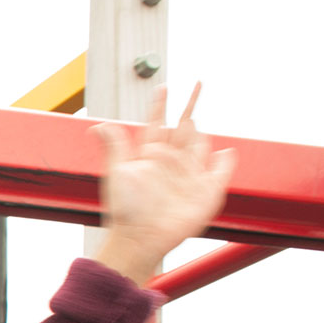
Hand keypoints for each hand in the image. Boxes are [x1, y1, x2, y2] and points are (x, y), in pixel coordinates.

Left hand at [91, 84, 236, 283]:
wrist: (141, 237)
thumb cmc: (126, 209)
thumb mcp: (118, 173)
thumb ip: (114, 146)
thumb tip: (98, 125)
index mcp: (150, 155)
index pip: (157, 123)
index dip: (160, 104)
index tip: (163, 87)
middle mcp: (170, 162)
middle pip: (183, 127)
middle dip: (189, 106)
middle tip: (197, 85)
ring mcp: (188, 176)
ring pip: (199, 145)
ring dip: (200, 131)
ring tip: (196, 117)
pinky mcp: (205, 192)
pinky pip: (219, 173)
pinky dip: (224, 163)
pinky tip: (225, 153)